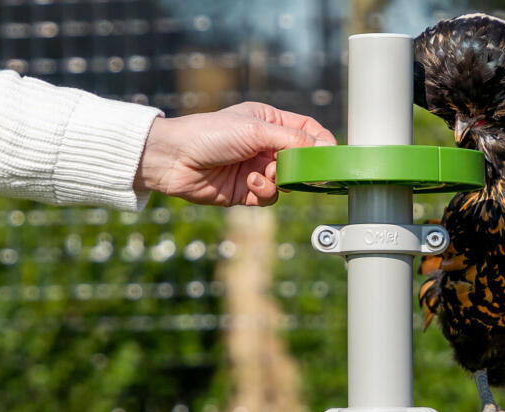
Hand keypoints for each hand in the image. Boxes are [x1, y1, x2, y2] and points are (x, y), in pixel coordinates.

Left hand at [136, 102, 335, 206]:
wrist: (173, 159)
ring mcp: (257, 168)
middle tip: (307, 173)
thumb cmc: (210, 134)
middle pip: (301, 158)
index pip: (307, 130)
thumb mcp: (257, 130)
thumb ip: (294, 139)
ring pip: (288, 181)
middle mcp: (265, 144)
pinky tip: (251, 183)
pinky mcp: (247, 191)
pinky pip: (270, 196)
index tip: (331, 154)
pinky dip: (265, 191)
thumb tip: (324, 148)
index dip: (321, 141)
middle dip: (302, 166)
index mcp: (269, 121)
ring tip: (264, 174)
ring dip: (280, 180)